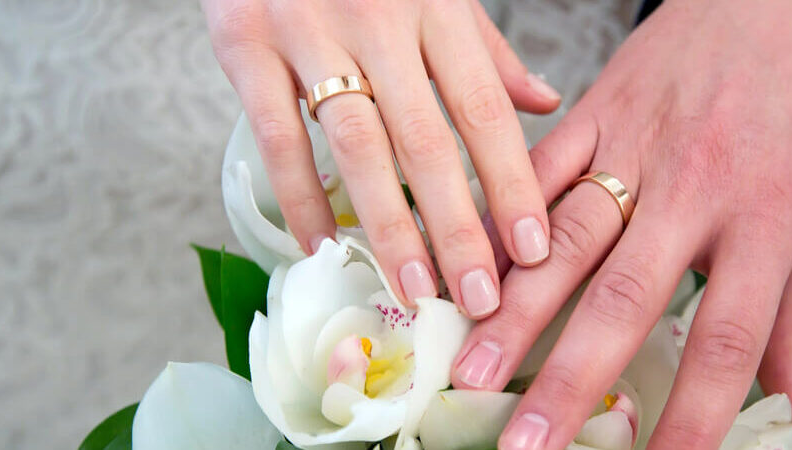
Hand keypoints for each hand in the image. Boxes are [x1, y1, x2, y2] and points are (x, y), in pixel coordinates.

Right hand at [201, 0, 560, 316]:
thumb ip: (486, 49)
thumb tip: (544, 103)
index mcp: (435, 7)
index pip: (483, 109)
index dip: (510, 183)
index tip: (531, 250)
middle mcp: (378, 21)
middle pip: (426, 142)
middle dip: (457, 228)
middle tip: (477, 298)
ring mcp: (309, 32)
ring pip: (358, 147)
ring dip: (389, 226)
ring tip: (414, 288)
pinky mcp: (247, 45)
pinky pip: (278, 135)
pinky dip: (300, 196)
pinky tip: (321, 246)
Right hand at [452, 0, 791, 447]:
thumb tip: (784, 402)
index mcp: (767, 215)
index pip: (726, 336)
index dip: (694, 415)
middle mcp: (693, 187)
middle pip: (624, 297)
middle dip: (570, 376)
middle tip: (526, 441)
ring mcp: (634, 146)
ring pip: (561, 238)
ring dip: (512, 310)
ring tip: (471, 367)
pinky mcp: (594, 111)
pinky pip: (535, 173)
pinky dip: (497, 223)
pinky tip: (464, 268)